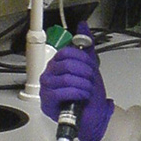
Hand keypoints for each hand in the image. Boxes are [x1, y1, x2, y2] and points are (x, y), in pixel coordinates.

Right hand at [40, 21, 113, 140]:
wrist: (94, 115)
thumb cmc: (90, 93)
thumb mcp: (90, 65)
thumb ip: (86, 45)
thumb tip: (83, 25)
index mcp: (57, 64)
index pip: (66, 52)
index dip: (83, 59)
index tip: (91, 68)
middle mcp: (49, 75)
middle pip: (67, 65)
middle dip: (85, 73)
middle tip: (90, 81)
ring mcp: (46, 89)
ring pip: (66, 78)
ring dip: (84, 85)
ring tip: (87, 91)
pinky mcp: (47, 102)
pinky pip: (62, 91)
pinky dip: (78, 94)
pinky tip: (82, 97)